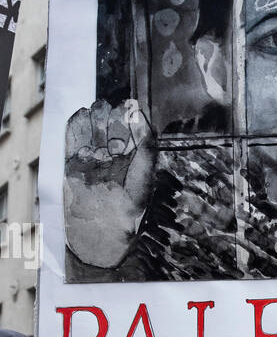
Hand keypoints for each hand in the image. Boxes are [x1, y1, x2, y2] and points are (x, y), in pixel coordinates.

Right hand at [64, 98, 155, 268]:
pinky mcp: (72, 166)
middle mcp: (110, 160)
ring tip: (96, 110)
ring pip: (89, 133)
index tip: (126, 107)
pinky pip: (72, 142)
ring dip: (92, 120)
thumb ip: (145, 143)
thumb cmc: (131, 204)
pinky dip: (75, 127)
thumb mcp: (144, 171)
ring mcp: (90, 162)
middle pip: (106, 129)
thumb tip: (139, 113)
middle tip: (107, 108)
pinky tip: (81, 115)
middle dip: (107, 116)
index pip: (126, 131)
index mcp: (129, 160)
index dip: (126, 117)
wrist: (106, 228)